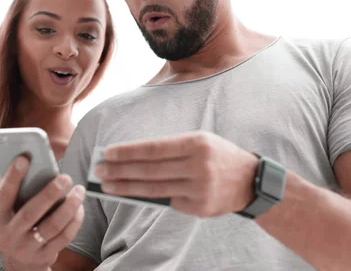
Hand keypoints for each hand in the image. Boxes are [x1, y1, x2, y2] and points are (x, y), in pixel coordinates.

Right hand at [0, 156, 85, 270]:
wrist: (19, 262)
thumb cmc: (12, 224)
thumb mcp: (1, 210)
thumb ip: (2, 189)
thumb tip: (12, 162)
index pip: (2, 197)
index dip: (12, 178)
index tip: (24, 158)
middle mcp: (7, 236)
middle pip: (30, 213)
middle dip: (49, 193)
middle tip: (65, 178)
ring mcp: (26, 249)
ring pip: (51, 226)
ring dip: (68, 207)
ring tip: (78, 190)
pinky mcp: (44, 256)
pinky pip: (64, 237)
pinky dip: (74, 221)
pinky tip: (79, 208)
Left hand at [94, 131, 258, 216]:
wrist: (251, 181)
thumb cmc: (217, 156)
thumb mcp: (198, 142)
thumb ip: (169, 151)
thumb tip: (132, 159)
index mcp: (196, 143)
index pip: (153, 148)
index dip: (128, 151)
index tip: (107, 153)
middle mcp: (198, 166)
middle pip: (149, 170)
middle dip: (120, 170)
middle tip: (99, 171)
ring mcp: (199, 189)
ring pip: (154, 189)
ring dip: (126, 187)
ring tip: (107, 186)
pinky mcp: (199, 207)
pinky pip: (167, 201)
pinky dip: (148, 196)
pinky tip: (130, 193)